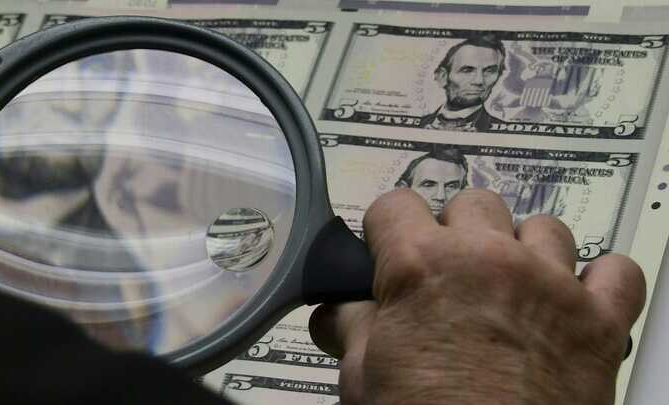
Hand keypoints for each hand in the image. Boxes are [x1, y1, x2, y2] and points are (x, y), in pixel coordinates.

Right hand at [309, 188, 644, 404]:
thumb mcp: (362, 377)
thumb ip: (349, 327)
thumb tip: (336, 312)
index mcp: (422, 267)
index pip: (395, 206)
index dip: (388, 230)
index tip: (391, 247)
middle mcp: (488, 259)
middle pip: (471, 204)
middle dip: (457, 234)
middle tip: (451, 277)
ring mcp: (549, 284)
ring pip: (542, 228)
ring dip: (525, 250)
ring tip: (511, 289)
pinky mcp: (599, 320)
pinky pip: (618, 271)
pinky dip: (600, 281)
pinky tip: (576, 301)